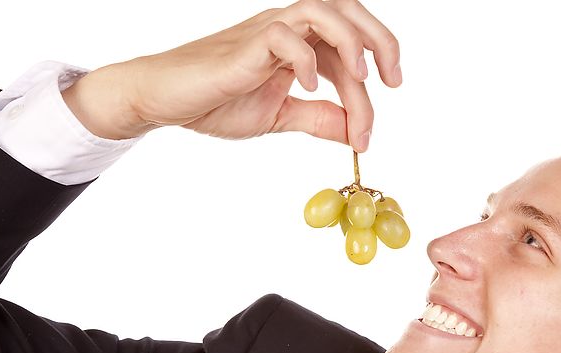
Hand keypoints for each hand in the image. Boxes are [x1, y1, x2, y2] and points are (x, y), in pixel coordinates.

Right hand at [60, 0, 400, 149]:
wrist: (166, 99)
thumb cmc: (216, 101)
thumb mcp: (280, 116)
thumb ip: (317, 119)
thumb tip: (353, 132)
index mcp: (300, 45)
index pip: (350, 52)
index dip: (368, 91)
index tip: (369, 133)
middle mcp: (288, 29)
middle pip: (347, 11)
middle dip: (380, 40)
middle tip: (394, 81)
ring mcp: (267, 32)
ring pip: (321, 11)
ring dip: (351, 41)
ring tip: (363, 79)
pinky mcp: (246, 45)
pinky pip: (282, 35)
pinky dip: (305, 58)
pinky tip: (309, 87)